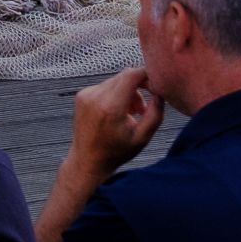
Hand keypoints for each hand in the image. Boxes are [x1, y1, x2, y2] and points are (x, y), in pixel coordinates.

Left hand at [34, 66, 164, 241]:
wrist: (85, 167)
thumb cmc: (115, 156)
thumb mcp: (142, 138)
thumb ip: (155, 112)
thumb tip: (160, 90)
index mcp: (110, 105)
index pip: (132, 74)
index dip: (148, 77)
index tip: (157, 86)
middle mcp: (94, 97)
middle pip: (123, 77)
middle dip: (137, 88)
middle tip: (144, 108)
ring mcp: (84, 97)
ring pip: (113, 82)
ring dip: (125, 94)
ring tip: (130, 116)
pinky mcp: (80, 99)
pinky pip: (104, 89)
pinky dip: (115, 97)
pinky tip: (117, 117)